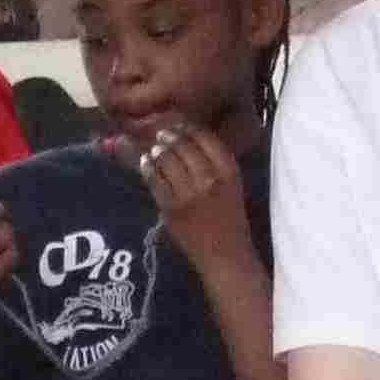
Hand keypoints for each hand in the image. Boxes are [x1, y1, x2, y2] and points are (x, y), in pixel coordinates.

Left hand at [119, 119, 252, 274]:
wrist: (223, 254)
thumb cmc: (230, 218)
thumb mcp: (232, 186)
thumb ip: (215, 164)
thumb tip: (189, 139)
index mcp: (228, 172)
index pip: (206, 139)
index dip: (190, 128)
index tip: (181, 125)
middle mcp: (208, 179)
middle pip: (183, 146)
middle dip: (169, 136)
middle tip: (162, 133)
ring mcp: (187, 193)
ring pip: (166, 160)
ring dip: (158, 151)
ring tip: (155, 149)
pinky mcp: (170, 207)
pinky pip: (154, 180)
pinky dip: (148, 168)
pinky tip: (146, 163)